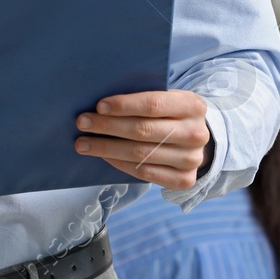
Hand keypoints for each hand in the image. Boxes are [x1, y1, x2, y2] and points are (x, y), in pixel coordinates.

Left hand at [75, 90, 212, 190]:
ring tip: (83, 144)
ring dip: (106, 148)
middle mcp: (196, 133)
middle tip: (82, 123)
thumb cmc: (171, 114)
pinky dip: (119, 164)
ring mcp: (192, 159)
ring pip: (140, 154)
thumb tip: (101, 103)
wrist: (194, 141)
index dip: (124, 105)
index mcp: (193, 105)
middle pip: (143, 130)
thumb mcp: (167, 98)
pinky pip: (144, 172)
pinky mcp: (184, 180)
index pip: (153, 104)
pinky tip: (103, 157)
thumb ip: (144, 98)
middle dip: (108, 126)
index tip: (99, 106)